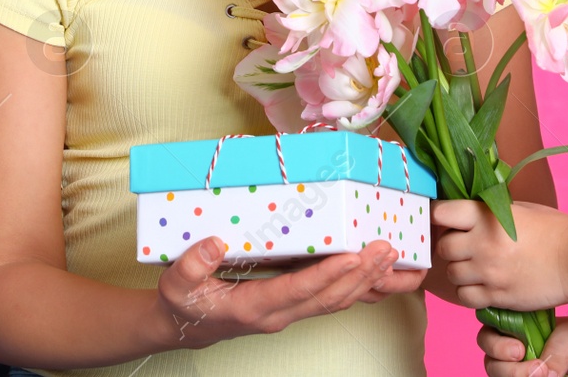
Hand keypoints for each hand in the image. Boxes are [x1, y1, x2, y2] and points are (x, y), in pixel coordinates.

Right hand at [154, 237, 411, 348]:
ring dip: (365, 280)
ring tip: (390, 256)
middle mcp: (278, 314)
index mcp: (253, 307)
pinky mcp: (292, 306)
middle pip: (328, 298)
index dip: (327, 275)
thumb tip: (214, 242)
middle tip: (386, 249)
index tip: (353, 258)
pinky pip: (330, 300)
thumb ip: (193, 264)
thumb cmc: (184, 302)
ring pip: (335, 301)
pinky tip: (374, 272)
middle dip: (361, 274)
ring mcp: (288, 312)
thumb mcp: (177, 283)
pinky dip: (356, 287)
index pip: (298, 291)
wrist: (187, 325)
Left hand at [433, 199, 567, 312]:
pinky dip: (469, 292)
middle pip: (443, 247)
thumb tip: (465, 214)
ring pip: (451, 274)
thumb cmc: (553, 229)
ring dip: (460, 271)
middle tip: (464, 247)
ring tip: (476, 267)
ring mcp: (488, 272)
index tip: (444, 219)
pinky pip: (465, 297)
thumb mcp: (518, 209)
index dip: (439, 216)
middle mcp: (482, 243)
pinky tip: (482, 285)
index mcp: (486, 215)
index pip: (441, 213)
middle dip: (451, 247)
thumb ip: (489, 211)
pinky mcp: (497, 296)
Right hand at [480, 304, 567, 376]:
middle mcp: (508, 345)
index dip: (496, 342)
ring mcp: (512, 366)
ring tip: (543, 375)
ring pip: (495, 372)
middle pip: (488, 357)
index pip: (489, 330)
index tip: (520, 348)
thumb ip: (556, 351)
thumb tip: (546, 374)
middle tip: (534, 366)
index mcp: (513, 324)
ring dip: (514, 376)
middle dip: (506, 365)